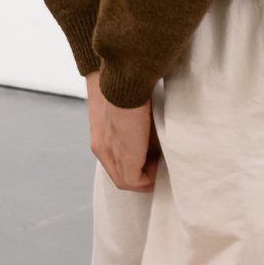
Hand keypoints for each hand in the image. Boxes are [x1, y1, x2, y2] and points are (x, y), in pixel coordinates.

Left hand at [86, 71, 158, 191]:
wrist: (126, 83)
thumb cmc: (131, 91)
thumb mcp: (132, 116)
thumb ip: (138, 134)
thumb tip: (157, 147)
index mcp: (101, 137)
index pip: (116, 163)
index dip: (136, 165)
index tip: (153, 158)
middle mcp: (101, 149)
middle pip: (120, 176)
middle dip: (141, 176)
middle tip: (160, 167)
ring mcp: (110, 155)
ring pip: (126, 181)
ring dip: (146, 178)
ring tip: (162, 166)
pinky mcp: (124, 158)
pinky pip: (135, 181)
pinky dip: (149, 178)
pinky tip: (160, 165)